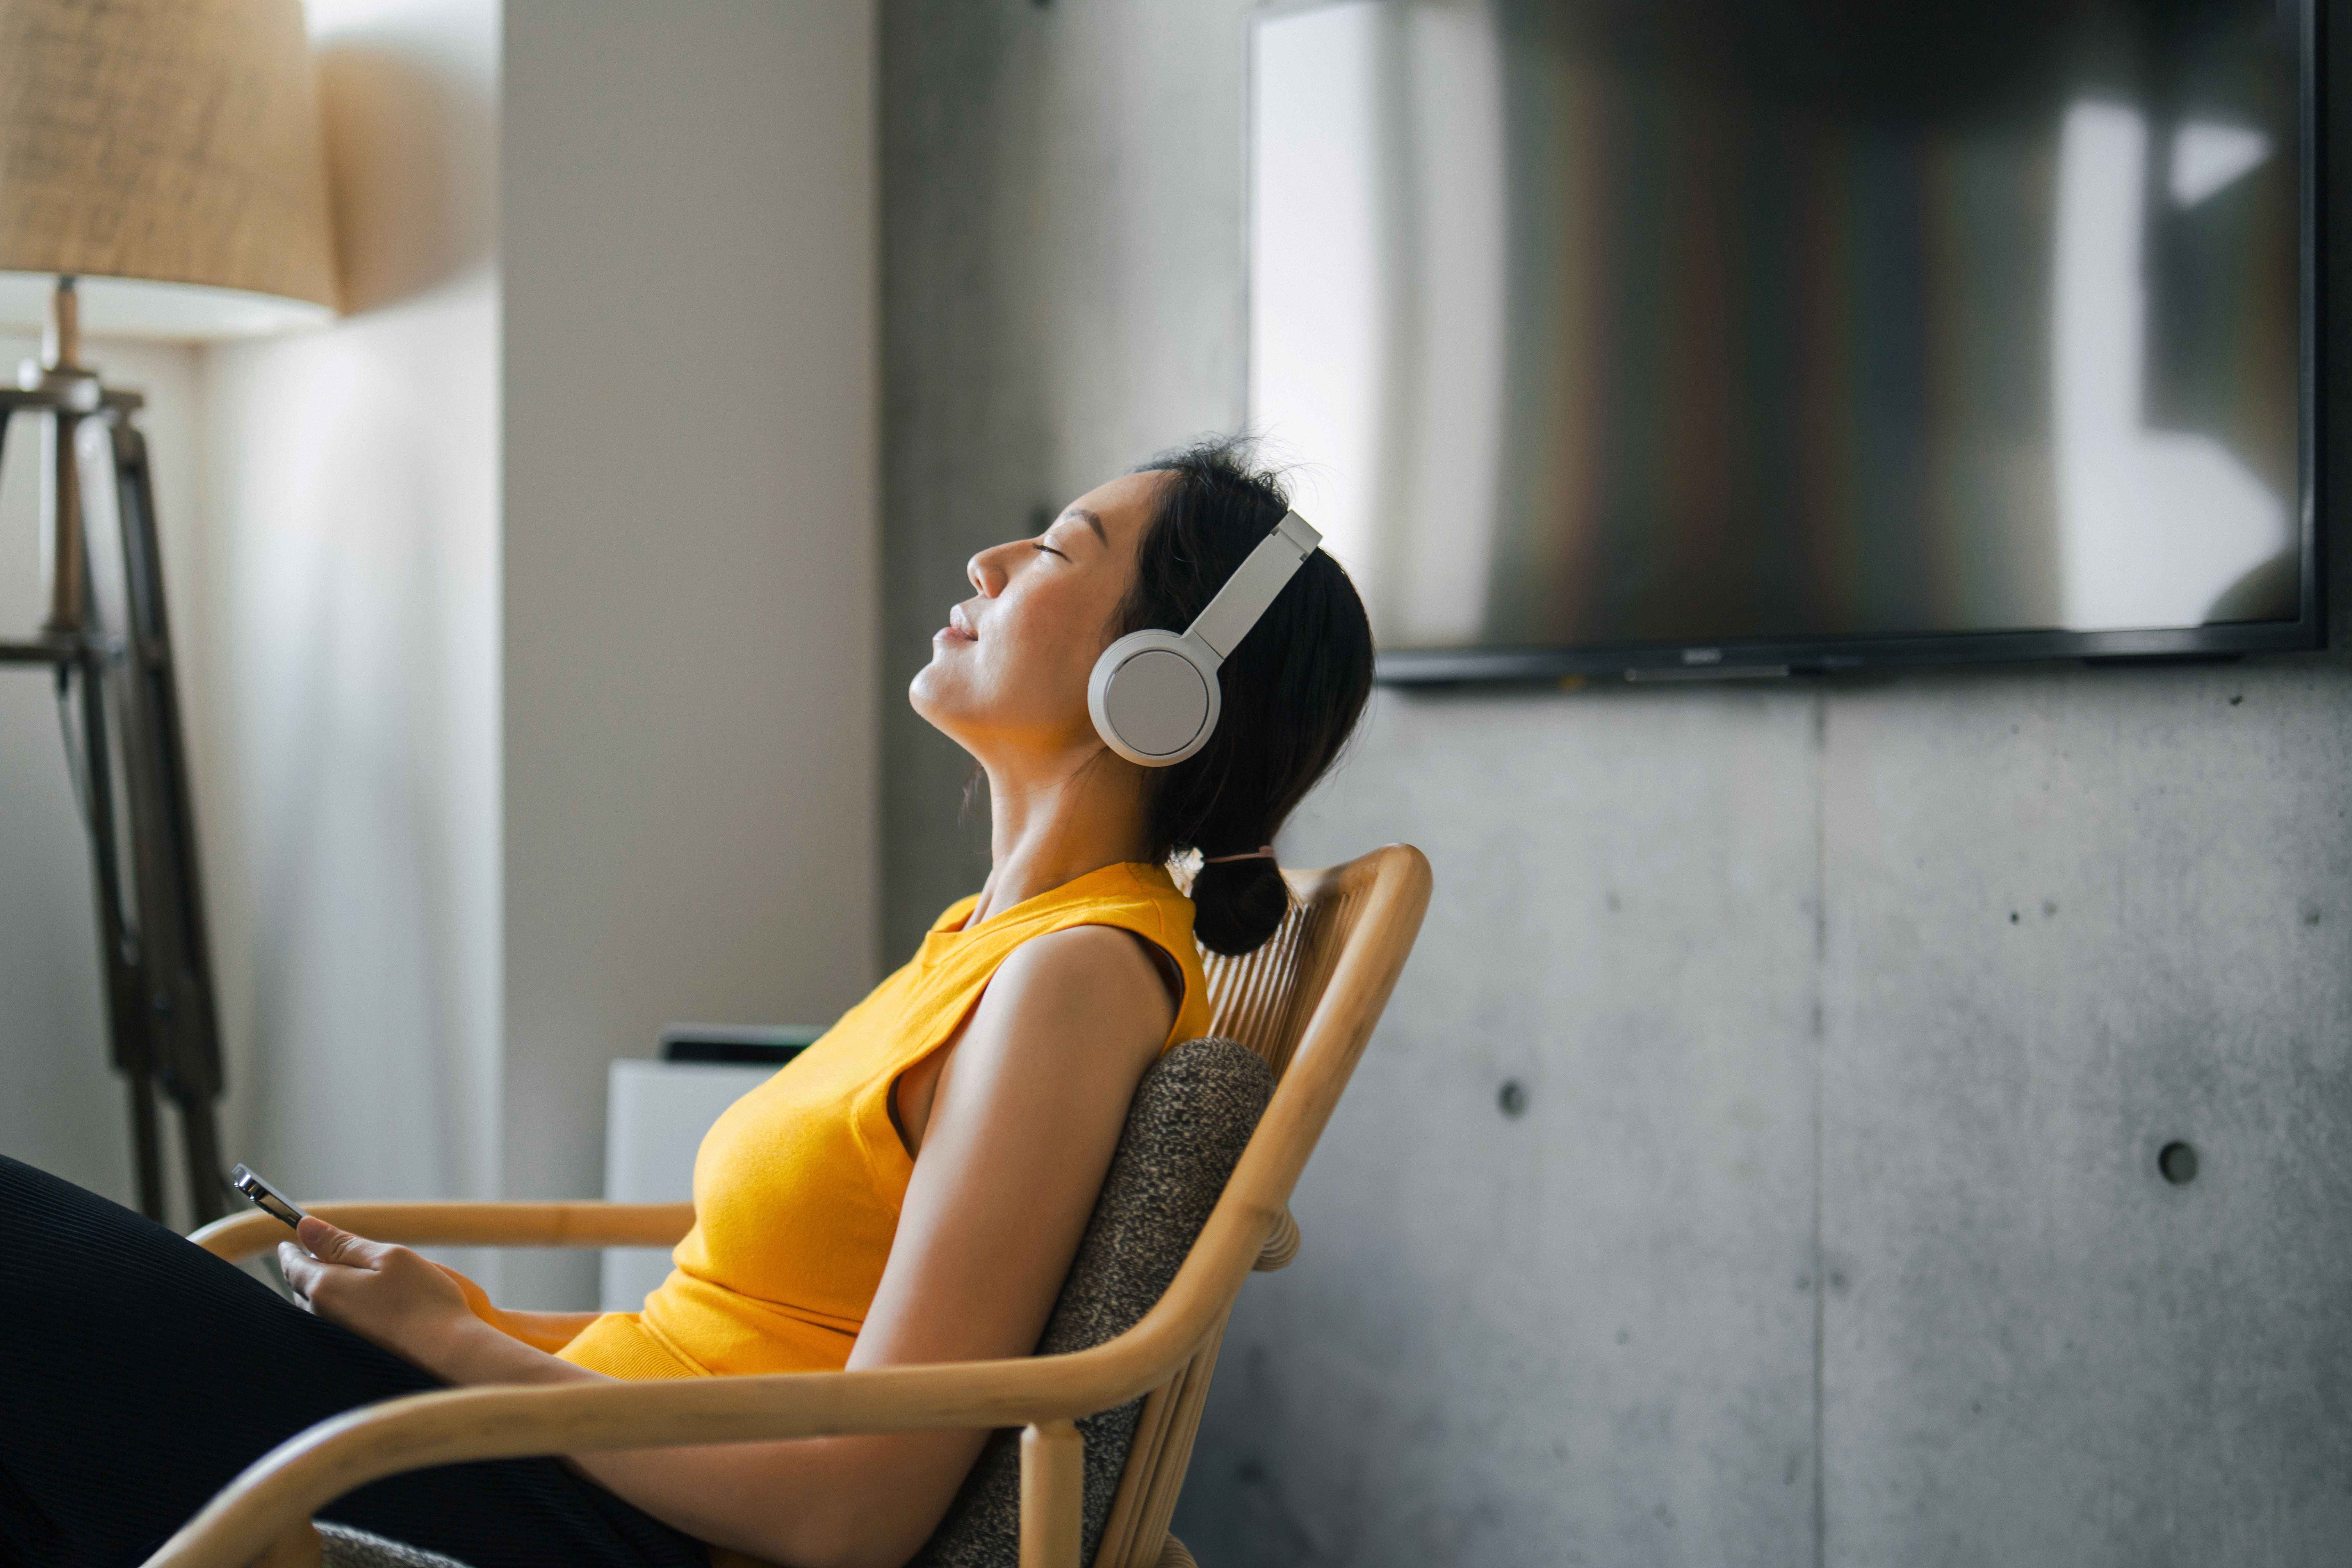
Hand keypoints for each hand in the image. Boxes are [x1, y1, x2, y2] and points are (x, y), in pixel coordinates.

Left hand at [279, 1217, 477, 1373]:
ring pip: (316, 1306)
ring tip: (353, 1279)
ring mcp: (332, 1337)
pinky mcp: (347, 1350)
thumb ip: (343, 1242)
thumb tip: (306, 1227)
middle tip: (331, 1252)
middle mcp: (320, 1315)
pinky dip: (340, 1308)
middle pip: (302, 1285)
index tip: (295, 1237)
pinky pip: (332, 1323)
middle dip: (312, 1266)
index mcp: (325, 1287)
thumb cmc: (422, 1301)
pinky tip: (365, 1306)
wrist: (445, 1353)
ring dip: (326, 1289)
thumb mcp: (388, 1257)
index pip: (292, 1263)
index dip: (292, 1247)